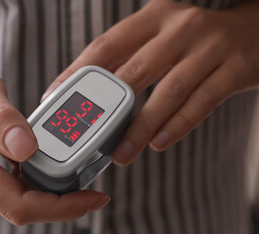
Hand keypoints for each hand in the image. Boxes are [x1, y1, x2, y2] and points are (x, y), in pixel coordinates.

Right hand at [0, 46, 108, 224]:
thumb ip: (0, 116)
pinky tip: (46, 170)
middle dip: (60, 202)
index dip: (61, 206)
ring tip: (73, 175)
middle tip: (93, 187)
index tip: (94, 198)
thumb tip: (27, 150)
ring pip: (13, 204)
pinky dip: (30, 187)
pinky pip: (4, 194)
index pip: (16, 203)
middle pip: (18, 208)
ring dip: (46, 195)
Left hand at [42, 0, 258, 165]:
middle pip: (134, 72)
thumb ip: (129, 59)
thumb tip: (91, 92)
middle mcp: (179, 28)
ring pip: (167, 92)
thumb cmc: (195, 40)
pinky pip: (201, 103)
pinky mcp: (234, 69)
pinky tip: (158, 144)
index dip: (76, 72)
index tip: (54, 97)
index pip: (106, 46)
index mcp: (153, 18)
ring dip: (140, 128)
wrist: (254, 30)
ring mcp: (209, 48)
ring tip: (122, 154)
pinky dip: (177, 126)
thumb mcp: (160, 36)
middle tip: (87, 139)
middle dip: (108, 111)